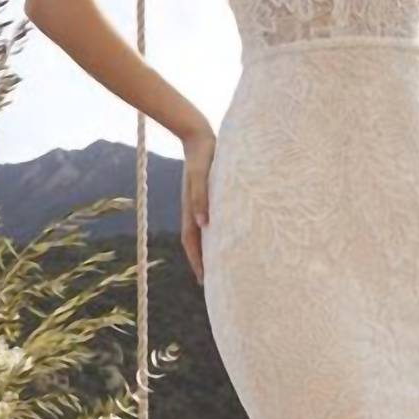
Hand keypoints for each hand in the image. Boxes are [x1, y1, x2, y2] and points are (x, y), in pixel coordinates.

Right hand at [180, 123, 215, 285]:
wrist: (199, 136)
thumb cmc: (203, 155)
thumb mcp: (201, 175)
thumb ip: (201, 196)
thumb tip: (203, 223)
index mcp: (191, 209)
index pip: (192, 244)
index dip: (198, 263)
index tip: (205, 281)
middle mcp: (195, 211)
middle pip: (197, 243)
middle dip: (204, 263)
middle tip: (214, 283)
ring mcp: (201, 205)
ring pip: (204, 234)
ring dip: (210, 251)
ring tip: (221, 267)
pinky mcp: (210, 197)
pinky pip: (212, 222)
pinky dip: (216, 235)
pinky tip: (226, 239)